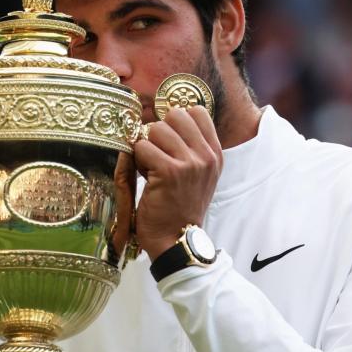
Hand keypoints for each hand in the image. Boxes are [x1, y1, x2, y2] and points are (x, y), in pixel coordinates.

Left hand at [133, 105, 222, 260]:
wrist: (177, 239)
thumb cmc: (181, 207)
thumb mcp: (199, 175)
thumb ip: (191, 147)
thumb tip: (168, 119)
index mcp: (215, 153)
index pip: (196, 111)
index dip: (176, 122)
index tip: (169, 142)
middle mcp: (206, 155)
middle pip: (174, 115)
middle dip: (159, 132)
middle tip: (158, 156)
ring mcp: (189, 163)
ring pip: (156, 129)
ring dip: (147, 147)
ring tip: (151, 168)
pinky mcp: (169, 171)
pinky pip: (142, 147)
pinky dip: (137, 161)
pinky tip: (146, 177)